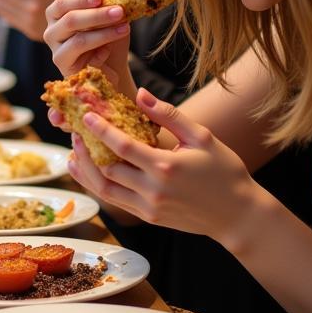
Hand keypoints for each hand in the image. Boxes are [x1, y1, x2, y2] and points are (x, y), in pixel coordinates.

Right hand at [44, 0, 131, 81]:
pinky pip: (83, 57)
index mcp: (57, 13)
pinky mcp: (64, 66)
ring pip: (79, 39)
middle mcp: (51, 30)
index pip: (64, 2)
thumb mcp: (102, 12)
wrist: (112, 65)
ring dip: (104, 33)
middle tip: (119, 11)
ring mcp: (56, 49)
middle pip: (70, 19)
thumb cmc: (105, 36)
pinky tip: (108, 51)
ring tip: (124, 28)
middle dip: (97, 15)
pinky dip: (100, 51)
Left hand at [67, 89, 259, 246]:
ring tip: (73, 152)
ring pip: (105, 189)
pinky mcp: (149, 217)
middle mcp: (153, 190)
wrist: (238, 216)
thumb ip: (168, 115)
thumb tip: (140, 95)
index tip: (86, 116)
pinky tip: (89, 173)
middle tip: (76, 130)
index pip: (122, 146)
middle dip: (87, 149)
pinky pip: (115, 201)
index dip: (100, 130)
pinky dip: (98, 186)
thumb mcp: (201, 137)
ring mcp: (149, 207)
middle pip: (107, 169)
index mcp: (166, 166)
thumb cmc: (224, 171)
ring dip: (85, 171)